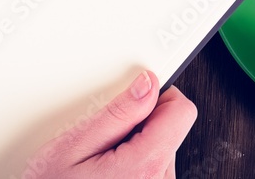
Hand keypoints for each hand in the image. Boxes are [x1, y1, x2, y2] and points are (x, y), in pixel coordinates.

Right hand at [23, 71, 196, 177]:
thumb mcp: (73, 146)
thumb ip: (116, 114)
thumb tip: (147, 85)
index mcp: (145, 166)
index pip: (181, 111)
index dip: (157, 96)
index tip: (134, 97)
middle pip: (170, 129)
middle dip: (139, 125)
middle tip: (102, 139)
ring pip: (161, 149)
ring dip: (135, 147)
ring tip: (101, 160)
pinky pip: (154, 169)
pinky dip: (133, 165)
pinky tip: (107, 172)